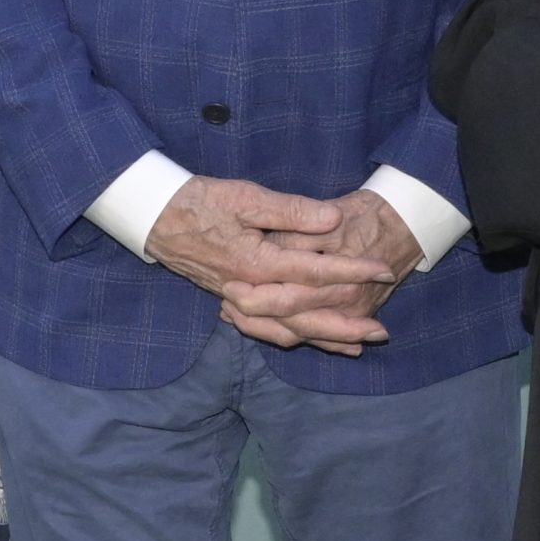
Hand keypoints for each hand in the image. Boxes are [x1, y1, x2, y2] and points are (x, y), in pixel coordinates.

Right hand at [146, 177, 397, 355]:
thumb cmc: (200, 201)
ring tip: (358, 343)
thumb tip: (335, 220)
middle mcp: (250, 289)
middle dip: (346, 323)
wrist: (155, 217)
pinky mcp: (233, 300)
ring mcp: (240, 299)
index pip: (316, 272)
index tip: (385, 270)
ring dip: (323, 338)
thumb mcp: (246, 196)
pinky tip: (312, 339)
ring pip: (286, 330)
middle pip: (305, 316)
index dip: (354, 271)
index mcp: (257, 263)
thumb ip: (292, 211)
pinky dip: (293, 338)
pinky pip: (267, 330)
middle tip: (382, 330)